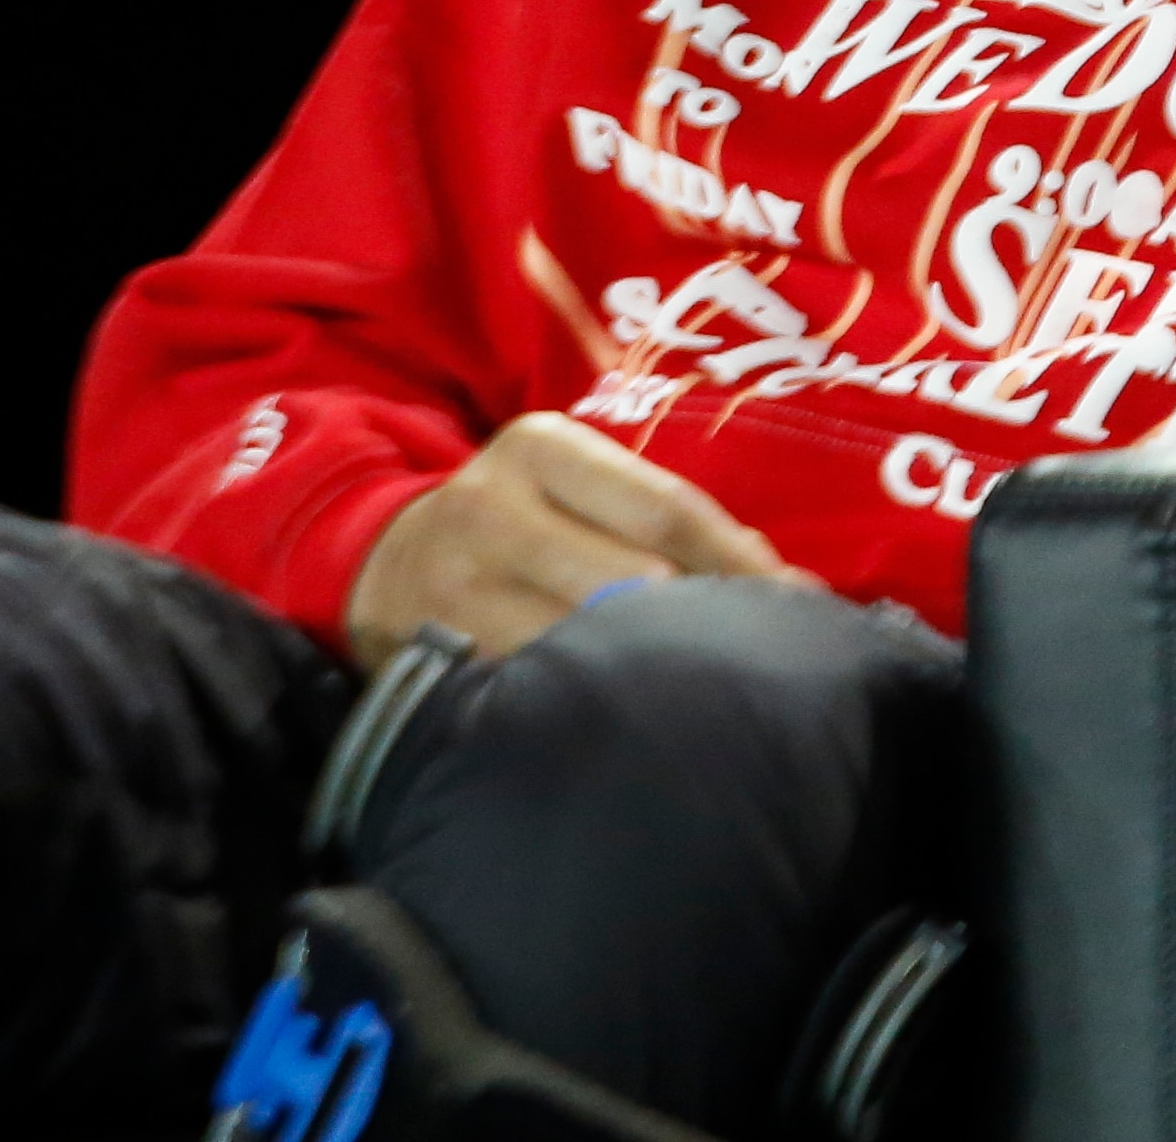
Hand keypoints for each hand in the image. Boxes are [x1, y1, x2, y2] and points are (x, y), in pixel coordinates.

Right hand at [343, 410, 810, 669]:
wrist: (378, 562)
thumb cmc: (516, 520)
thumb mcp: (573, 485)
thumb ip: (662, 518)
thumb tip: (785, 584)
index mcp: (543, 448)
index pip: (666, 509)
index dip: (739, 564)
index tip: (797, 605)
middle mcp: (492, 508)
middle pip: (631, 578)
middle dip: (705, 624)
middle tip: (768, 663)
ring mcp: (457, 589)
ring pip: (583, 643)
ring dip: (655, 674)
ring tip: (715, 700)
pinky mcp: (434, 661)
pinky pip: (535, 692)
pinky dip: (593, 708)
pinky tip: (637, 726)